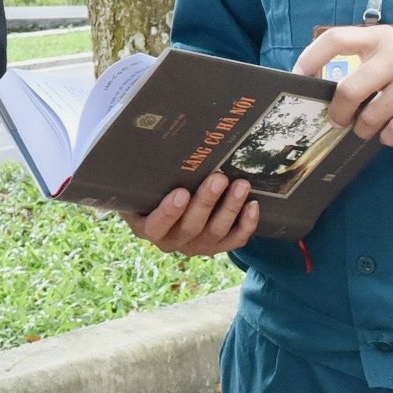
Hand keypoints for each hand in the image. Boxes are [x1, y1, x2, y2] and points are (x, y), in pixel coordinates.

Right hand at [122, 171, 258, 255]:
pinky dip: (246, 224)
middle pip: (190, 228)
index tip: (181, 193)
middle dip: (206, 202)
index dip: (169, 213)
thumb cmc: (151, 189)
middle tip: (218, 178)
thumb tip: (144, 147)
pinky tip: (252, 205)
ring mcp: (195, 246)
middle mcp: (170, 241)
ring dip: (230, 208)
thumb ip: (141, 175)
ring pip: (215, 233)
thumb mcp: (139, 185)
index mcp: (147, 227)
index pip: (156, 226)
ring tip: (241, 185)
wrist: (166, 205)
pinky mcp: (216, 246)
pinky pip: (234, 240)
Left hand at [295, 26, 392, 145]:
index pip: (336, 39)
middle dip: (338, 112)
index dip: (311, 58)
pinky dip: (387, 137)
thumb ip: (364, 58)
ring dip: (364, 128)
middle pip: (349, 90)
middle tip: (337, 120)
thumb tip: (323, 85)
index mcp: (381, 37)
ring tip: (367, 126)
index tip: (298, 76)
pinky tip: (390, 132)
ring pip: (371, 116)